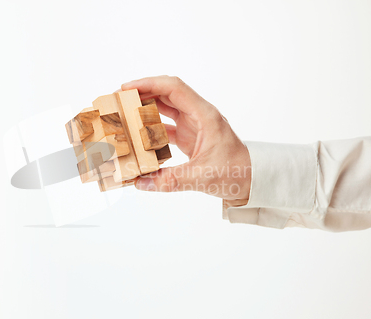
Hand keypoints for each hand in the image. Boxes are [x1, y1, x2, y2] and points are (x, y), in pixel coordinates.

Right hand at [121, 75, 250, 199]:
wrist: (252, 179)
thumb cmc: (237, 172)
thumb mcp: (202, 177)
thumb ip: (170, 180)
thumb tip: (141, 182)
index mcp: (205, 115)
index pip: (174, 88)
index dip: (149, 84)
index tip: (127, 88)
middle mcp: (198, 115)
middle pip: (166, 94)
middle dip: (141, 93)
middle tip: (118, 98)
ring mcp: (193, 125)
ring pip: (165, 108)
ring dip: (145, 107)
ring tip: (123, 111)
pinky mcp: (190, 136)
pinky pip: (166, 125)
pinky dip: (150, 127)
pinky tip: (137, 133)